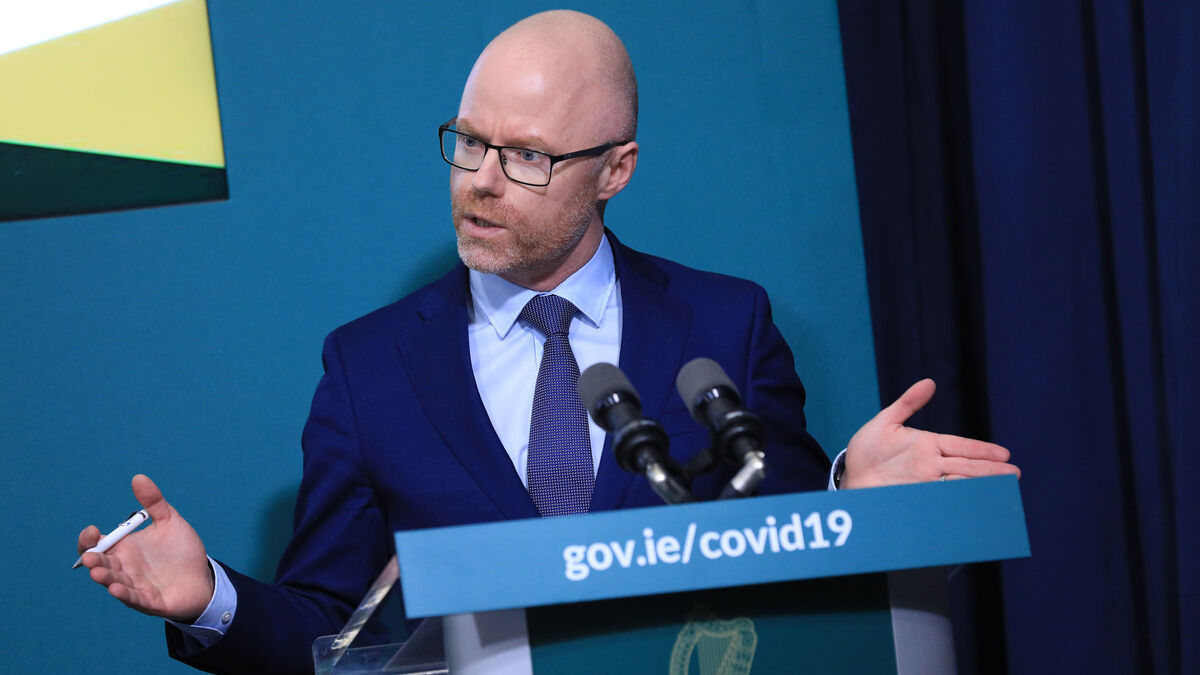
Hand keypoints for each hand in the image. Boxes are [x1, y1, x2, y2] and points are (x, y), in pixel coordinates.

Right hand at [77, 474, 213, 622]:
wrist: (203, 575)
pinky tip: (116, 589)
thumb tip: (138, 477)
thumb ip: (155, 502)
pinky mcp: (151, 601)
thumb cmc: (181, 550)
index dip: (89, 540)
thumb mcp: (170, 522)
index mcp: (124, 549)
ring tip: (97, 573)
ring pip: (115, 583)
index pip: (97, 545)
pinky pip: (134, 599)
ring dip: (106, 578)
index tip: (93, 530)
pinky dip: (125, 595)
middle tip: (90, 556)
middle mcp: (125, 568)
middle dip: (94, 560)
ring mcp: (136, 586)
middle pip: (102, 564)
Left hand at [841, 379, 1019, 488]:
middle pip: (966, 467)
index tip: (1004, 454)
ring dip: (980, 486)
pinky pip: (941, 499)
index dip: (982, 450)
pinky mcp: (916, 497)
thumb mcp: (885, 422)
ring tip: (1003, 488)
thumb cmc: (867, 450)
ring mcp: (925, 482)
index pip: (961, 446)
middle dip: (990, 471)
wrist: (850, 476)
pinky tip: (974, 502)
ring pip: (959, 483)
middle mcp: (931, 465)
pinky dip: (958, 500)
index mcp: (928, 445)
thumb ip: (907, 403)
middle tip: (1015, 474)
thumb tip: (929, 382)